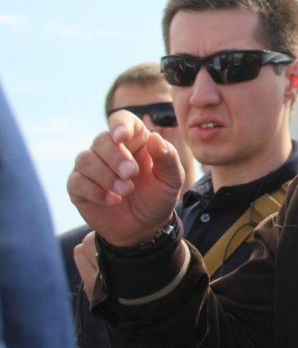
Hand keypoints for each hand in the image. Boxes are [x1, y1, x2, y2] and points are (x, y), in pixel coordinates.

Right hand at [67, 110, 182, 246]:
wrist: (146, 227)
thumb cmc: (159, 196)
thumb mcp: (172, 178)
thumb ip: (167, 157)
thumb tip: (154, 137)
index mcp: (134, 141)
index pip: (121, 120)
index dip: (119, 124)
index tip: (121, 137)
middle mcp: (110, 150)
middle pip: (101, 140)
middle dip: (115, 157)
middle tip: (132, 174)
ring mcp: (92, 168)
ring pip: (85, 159)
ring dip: (105, 175)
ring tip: (126, 191)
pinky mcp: (79, 187)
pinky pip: (76, 181)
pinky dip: (94, 191)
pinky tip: (113, 201)